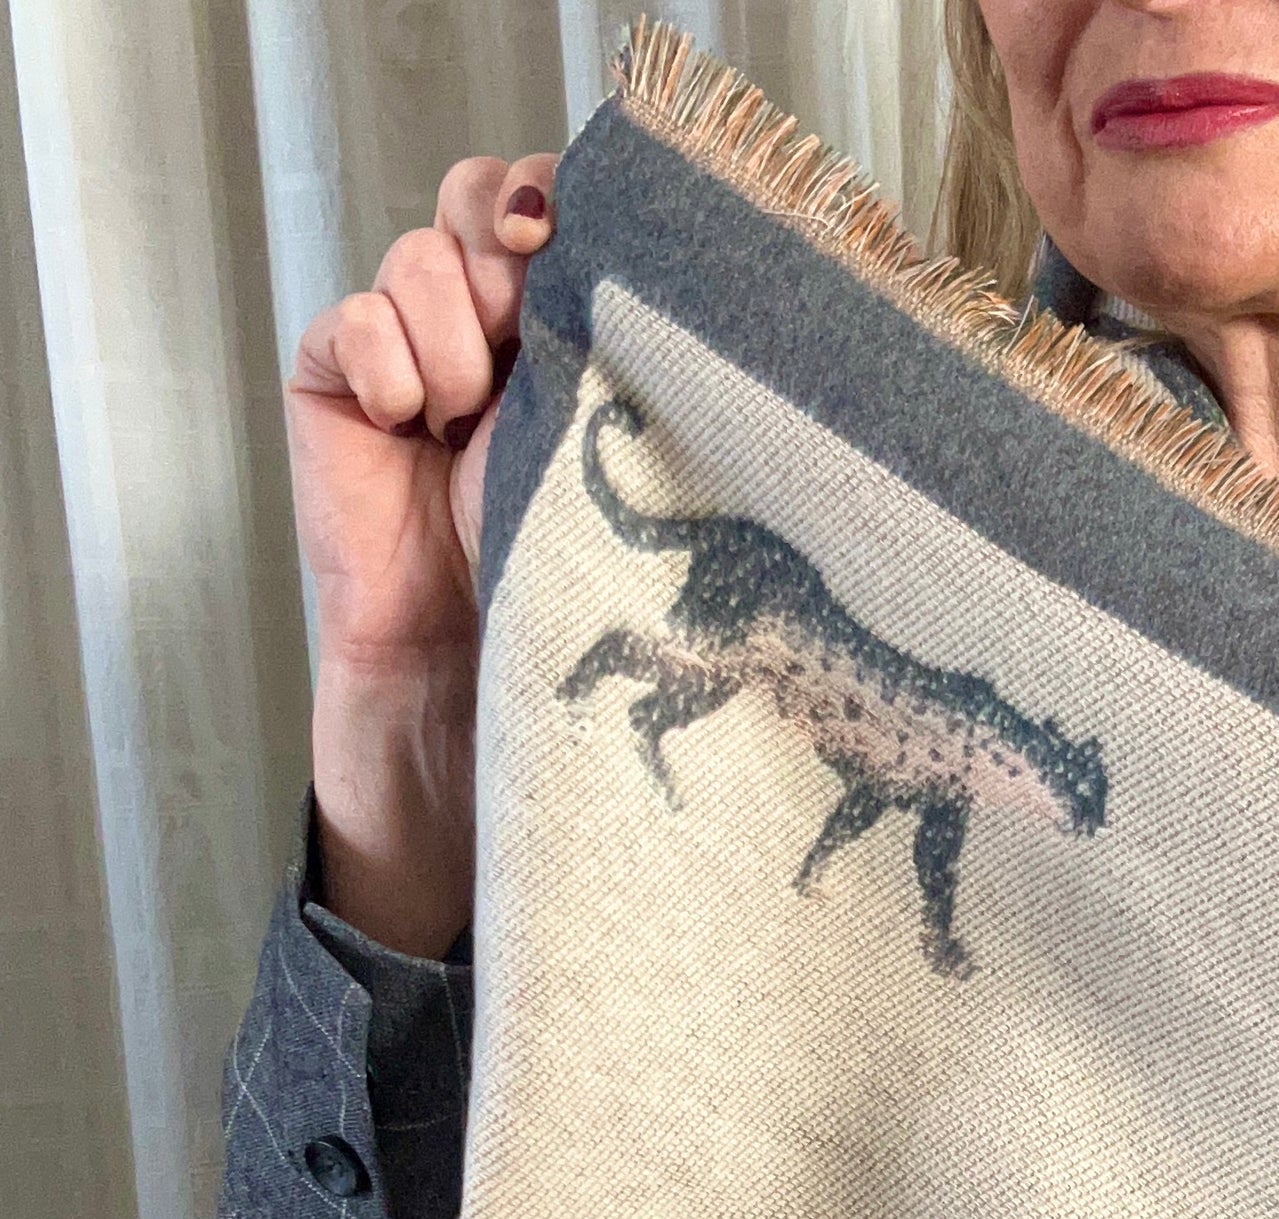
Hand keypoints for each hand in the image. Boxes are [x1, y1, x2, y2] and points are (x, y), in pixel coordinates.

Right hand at [286, 152, 556, 956]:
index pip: (555, 204)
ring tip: (467, 415)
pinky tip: (412, 423)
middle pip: (479, 197)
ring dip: (448, 322)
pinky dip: (382, 358)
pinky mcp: (336, 387)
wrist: (474, 672)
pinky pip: (348, 319)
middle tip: (520, 315)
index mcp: (564, 334)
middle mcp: (486, 332)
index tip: (571, 243)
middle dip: (502, 241)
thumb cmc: (563, 582)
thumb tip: (654, 274)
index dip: (557, 196)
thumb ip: (616, 365)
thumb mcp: (611, 461)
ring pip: (416, 254)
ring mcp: (406, 355)